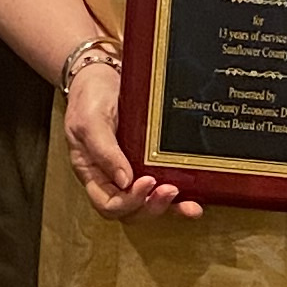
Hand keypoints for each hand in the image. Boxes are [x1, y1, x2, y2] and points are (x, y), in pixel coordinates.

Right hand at [64, 54, 200, 220]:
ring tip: (189, 204)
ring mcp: (132, 172)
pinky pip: (163, 186)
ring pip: (149, 204)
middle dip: (152, 206)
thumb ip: (104, 150)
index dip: (128, 201)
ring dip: (170, 207)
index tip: (146, 182)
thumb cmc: (89, 97)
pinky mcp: (150, 162)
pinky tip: (196, 197)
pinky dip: (180, 197)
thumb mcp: (90, 120)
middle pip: (131, 211)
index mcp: (93, 173)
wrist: (102, 75)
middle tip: (170, 190)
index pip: (108, 204)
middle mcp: (112, 179)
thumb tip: (125, 181)